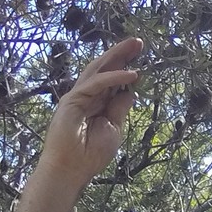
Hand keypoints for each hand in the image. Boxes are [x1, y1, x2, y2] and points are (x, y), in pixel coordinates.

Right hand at [35, 38, 143, 194]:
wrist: (70, 170)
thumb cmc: (90, 154)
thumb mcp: (113, 128)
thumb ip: (119, 109)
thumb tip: (130, 92)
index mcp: (97, 103)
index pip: (112, 80)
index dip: (125, 67)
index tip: (141, 58)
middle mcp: (86, 96)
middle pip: (105, 69)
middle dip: (121, 54)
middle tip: (139, 42)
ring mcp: (78, 96)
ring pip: (98, 70)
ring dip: (117, 56)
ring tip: (134, 46)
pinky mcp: (72, 100)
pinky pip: (96, 84)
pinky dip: (114, 78)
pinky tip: (131, 74)